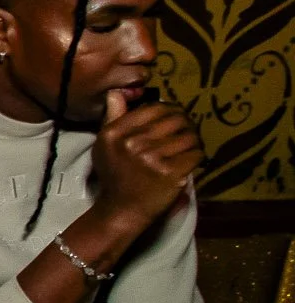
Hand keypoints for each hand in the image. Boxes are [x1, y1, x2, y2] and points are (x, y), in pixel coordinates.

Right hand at [89, 89, 202, 232]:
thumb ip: (112, 117)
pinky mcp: (171, 173)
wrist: (122, 210)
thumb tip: (117, 92)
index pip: (155, 108)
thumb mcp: (104, 144)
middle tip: (187, 132)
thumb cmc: (115, 175)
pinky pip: (196, 154)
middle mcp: (132, 143)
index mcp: (116, 133)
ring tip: (190, 146)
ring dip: (194, 140)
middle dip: (186, 124)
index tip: (173, 120)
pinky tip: (193, 160)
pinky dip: (198, 156)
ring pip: (189, 136)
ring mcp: (152, 158)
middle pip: (175, 119)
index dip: (170, 111)